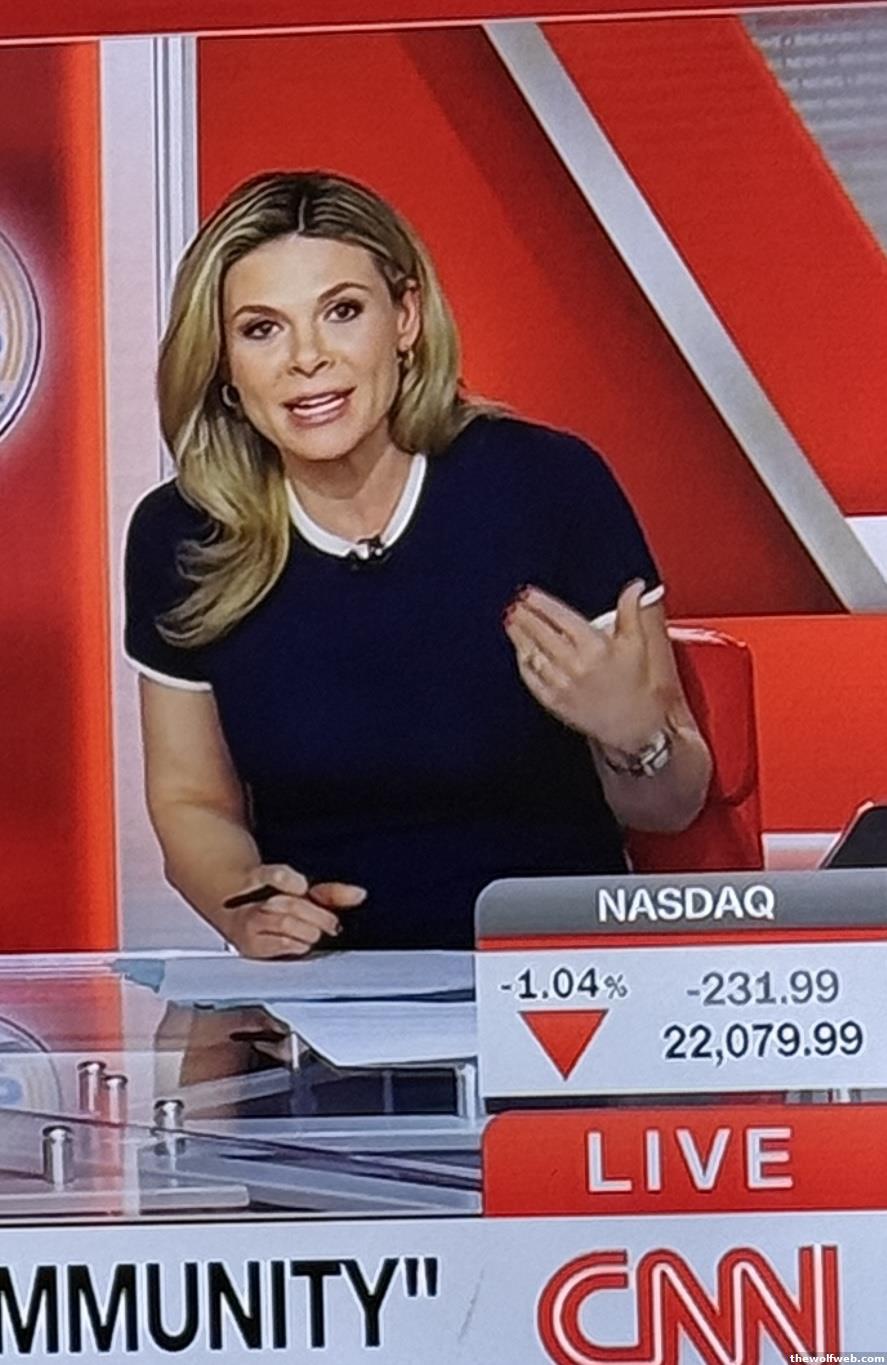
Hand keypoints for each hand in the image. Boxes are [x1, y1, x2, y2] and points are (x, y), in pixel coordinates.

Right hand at [222, 864, 366, 958]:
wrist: (233, 909)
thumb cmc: (275, 901)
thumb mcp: (301, 892)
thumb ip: (330, 893)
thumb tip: (359, 894)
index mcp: (261, 877)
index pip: (275, 876)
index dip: (290, 881)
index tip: (303, 887)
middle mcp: (251, 899)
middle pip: (289, 905)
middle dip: (316, 916)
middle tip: (331, 924)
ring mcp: (248, 922)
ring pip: (284, 924)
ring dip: (308, 930)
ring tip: (317, 933)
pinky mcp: (249, 944)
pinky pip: (277, 946)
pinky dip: (295, 945)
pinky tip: (302, 944)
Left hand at [503, 581, 666, 751]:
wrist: (633, 725)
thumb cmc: (635, 684)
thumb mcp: (637, 644)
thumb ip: (631, 611)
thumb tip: (634, 586)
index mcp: (595, 647)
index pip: (560, 617)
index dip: (541, 603)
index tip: (528, 594)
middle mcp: (575, 665)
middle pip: (541, 633)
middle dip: (524, 616)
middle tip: (514, 604)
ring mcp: (561, 684)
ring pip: (532, 654)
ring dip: (519, 635)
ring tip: (511, 620)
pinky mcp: (554, 702)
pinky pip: (531, 678)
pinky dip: (523, 661)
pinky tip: (519, 649)